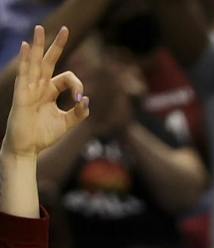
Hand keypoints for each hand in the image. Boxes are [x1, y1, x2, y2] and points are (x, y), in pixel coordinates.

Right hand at [2, 26, 88, 159]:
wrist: (27, 148)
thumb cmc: (44, 135)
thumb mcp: (67, 123)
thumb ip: (79, 113)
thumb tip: (87, 100)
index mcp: (50, 91)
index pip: (67, 78)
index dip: (78, 86)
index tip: (80, 100)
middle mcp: (39, 86)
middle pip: (48, 60)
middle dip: (56, 45)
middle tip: (66, 29)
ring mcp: (29, 88)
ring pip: (34, 62)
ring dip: (37, 45)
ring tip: (39, 29)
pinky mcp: (21, 94)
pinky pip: (24, 74)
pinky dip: (25, 60)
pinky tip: (26, 47)